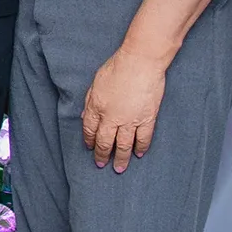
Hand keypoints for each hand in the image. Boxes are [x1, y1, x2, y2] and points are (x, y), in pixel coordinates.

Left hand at [81, 46, 167, 172]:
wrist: (140, 62)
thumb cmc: (117, 67)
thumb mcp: (96, 82)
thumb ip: (90, 100)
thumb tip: (84, 116)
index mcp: (96, 107)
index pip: (89, 129)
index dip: (89, 140)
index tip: (89, 148)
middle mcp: (111, 117)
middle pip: (104, 141)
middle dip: (102, 155)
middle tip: (101, 164)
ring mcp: (130, 120)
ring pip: (123, 145)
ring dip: (120, 158)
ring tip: (119, 168)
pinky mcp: (147, 118)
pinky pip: (143, 138)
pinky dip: (141, 147)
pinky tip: (139, 154)